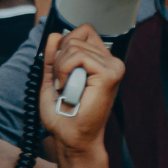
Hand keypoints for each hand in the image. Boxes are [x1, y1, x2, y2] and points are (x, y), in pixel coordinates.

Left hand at [38, 25, 123, 159]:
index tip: (61, 71)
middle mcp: (111, 61)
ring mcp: (113, 66)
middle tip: (63, 84)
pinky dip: (64, 70)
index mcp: (101, 60)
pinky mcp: (109, 74)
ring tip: (66, 88)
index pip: (83, 31)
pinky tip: (68, 88)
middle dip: (59, 59)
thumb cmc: (64, 113)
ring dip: (60, 68)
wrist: (70, 137)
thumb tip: (54, 35)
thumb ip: (54, 56)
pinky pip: (78, 56)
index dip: (64, 45)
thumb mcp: (54, 77)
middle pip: (75, 36)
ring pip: (74, 45)